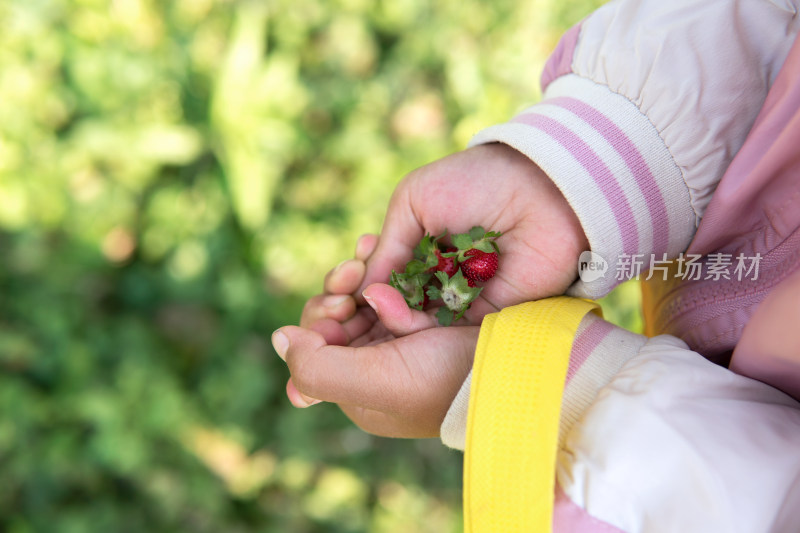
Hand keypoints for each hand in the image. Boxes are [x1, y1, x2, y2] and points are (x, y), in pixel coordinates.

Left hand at [274, 234, 478, 437]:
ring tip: (366, 248)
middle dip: (339, 291)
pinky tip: (376, 245)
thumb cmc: (442, 379)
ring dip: (359, 272)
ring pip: (361, 298)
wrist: (514, 364)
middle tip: (353, 271)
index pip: (314, 351)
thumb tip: (279, 337)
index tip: (338, 303)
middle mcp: (376, 367)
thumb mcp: (371, 382)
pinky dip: (383, 267)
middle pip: (336, 322)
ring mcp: (403, 340)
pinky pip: (391, 286)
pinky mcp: (427, 313)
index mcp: (359, 391)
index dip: (317, 321)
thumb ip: (315, 367)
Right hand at [356, 142, 587, 323]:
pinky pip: (440, 330)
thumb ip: (388, 246)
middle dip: (361, 312)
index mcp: (421, 248)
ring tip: (364, 305)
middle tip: (333, 311)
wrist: (539, 188)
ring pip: (410, 323)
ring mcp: (458, 299)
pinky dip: (412, 326)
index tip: (331, 292)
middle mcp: (437, 277)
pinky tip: (388, 310)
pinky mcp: (481, 316)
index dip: (354, 287)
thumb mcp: (414, 201)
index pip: (379, 278)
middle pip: (390, 307)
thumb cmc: (475, 182)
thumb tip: (363, 288)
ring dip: (382, 319)